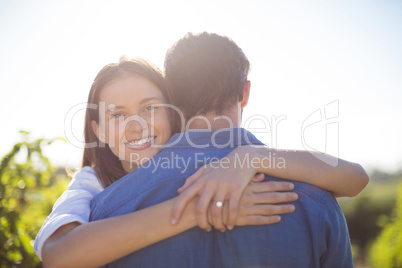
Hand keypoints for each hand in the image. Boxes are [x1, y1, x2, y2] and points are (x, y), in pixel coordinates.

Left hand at [171, 147, 294, 230]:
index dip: (176, 210)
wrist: (243, 158)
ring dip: (217, 224)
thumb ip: (192, 180)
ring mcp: (223, 186)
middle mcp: (210, 183)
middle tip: (205, 229)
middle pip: (200, 208)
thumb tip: (179, 191)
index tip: (172, 222)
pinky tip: (231, 225)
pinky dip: (231, 220)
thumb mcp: (206, 169)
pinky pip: (232, 209)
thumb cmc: (223, 165)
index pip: (184, 196)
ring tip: (220, 228)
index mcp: (201, 180)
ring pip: (216, 211)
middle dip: (201, 223)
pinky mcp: (236, 188)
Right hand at [219, 180, 297, 228]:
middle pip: (271, 196)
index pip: (268, 185)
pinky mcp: (241, 219)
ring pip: (268, 208)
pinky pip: (259, 220)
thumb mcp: (232, 180)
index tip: (291, 184)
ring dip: (281, 208)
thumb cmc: (216, 191)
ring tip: (293, 207)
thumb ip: (248, 179)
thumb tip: (262, 175)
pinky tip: (278, 219)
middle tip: (297, 195)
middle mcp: (248, 196)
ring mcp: (245, 208)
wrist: (202, 205)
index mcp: (246, 186)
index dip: (281, 185)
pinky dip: (269, 219)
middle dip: (285, 196)